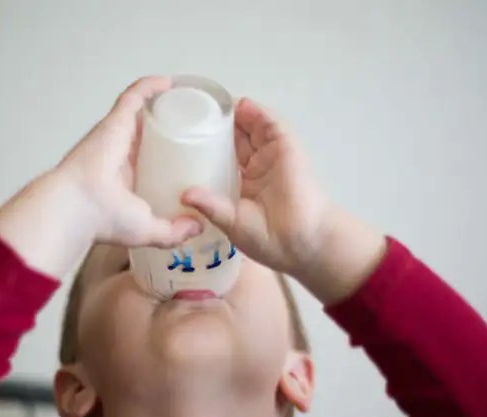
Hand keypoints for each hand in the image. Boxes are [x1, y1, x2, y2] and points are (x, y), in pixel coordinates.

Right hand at [0, 77, 202, 278]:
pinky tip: (170, 82)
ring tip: (188, 100)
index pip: (151, 158)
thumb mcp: (148, 230)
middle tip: (196, 124)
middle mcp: (122, 152)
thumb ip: (173, 233)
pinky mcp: (116, 121)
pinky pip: (134, 96)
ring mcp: (118, 134)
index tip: (192, 150)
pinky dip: (150, 86)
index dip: (170, 152)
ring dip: (163, 103)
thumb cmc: (106, 220)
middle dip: (171, 126)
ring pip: (142, 112)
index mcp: (128, 177)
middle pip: (149, 132)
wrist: (78, 207)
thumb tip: (198, 226)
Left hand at [181, 98, 329, 276]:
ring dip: (236, 114)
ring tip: (214, 103)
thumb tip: (184, 195)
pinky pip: (272, 125)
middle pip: (236, 137)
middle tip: (195, 111)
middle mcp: (257, 166)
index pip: (222, 157)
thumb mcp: (232, 222)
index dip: (206, 144)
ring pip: (252, 127)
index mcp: (243, 183)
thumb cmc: (269, 239)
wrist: (302, 243)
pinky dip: (258, 113)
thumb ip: (210, 205)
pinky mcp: (286, 149)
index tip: (185, 134)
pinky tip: (242, 105)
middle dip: (219, 124)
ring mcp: (272, 156)